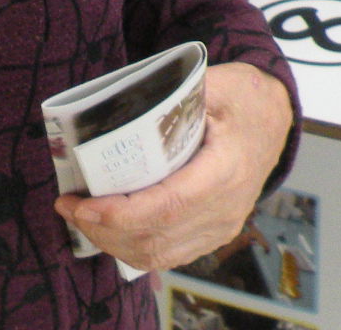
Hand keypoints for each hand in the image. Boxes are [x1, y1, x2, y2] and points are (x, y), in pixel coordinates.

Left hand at [54, 62, 293, 274]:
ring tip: (80, 217)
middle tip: (68, 206)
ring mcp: (221, 227)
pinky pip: (169, 256)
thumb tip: (118, 104)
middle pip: (156, 238)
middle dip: (103, 230)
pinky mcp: (213, 234)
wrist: (272, 120)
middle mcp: (225, 209)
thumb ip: (173, 94)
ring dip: (112, 243)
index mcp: (225, 171)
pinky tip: (107, 230)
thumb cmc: (243, 99)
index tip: (80, 204)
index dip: (118, 214)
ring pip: (158, 255)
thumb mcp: (214, 83)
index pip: (167, 207)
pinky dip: (132, 248)